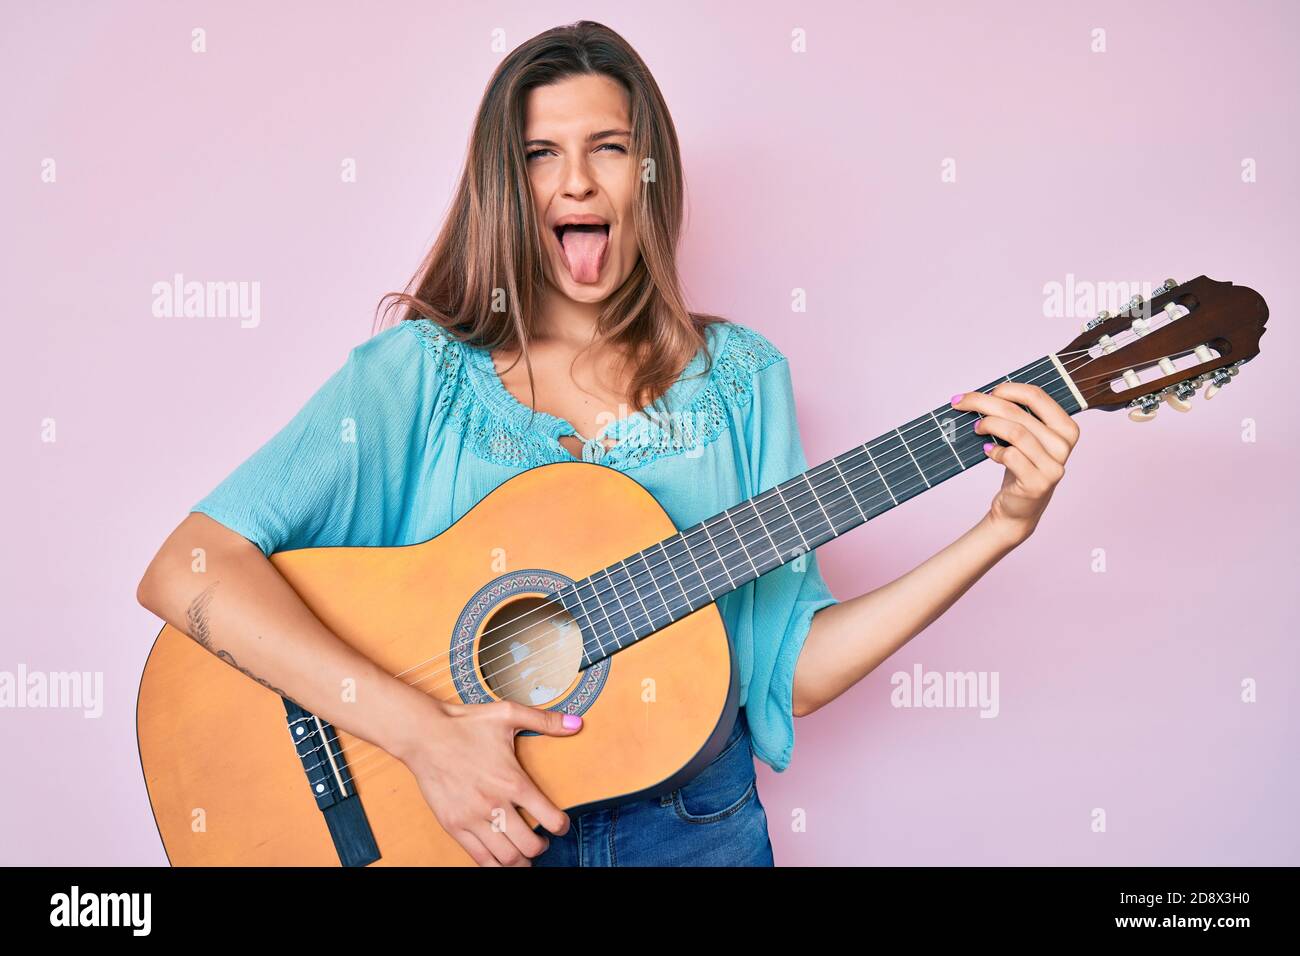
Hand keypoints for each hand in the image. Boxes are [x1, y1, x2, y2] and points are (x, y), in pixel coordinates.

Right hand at [395, 698, 582, 865]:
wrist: (424, 734)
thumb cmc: (466, 724)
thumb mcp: (508, 714)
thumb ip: (545, 720)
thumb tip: (577, 724)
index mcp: (513, 781)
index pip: (550, 818)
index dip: (562, 826)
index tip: (561, 825)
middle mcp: (495, 804)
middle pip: (529, 846)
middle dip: (541, 848)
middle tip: (541, 842)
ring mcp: (472, 818)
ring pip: (505, 858)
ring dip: (520, 861)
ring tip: (523, 855)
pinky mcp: (453, 825)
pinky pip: (478, 857)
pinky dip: (493, 864)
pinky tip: (500, 857)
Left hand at [950, 382, 1080, 545]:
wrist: (1018, 509)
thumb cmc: (1020, 467)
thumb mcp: (1026, 439)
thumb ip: (1017, 416)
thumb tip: (983, 393)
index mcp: (1066, 428)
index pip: (1037, 396)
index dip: (1008, 389)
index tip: (987, 390)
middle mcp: (1064, 446)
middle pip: (1019, 412)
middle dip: (984, 403)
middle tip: (961, 402)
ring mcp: (1053, 466)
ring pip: (1016, 432)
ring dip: (988, 424)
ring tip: (975, 427)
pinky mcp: (1037, 483)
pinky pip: (1011, 456)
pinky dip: (994, 450)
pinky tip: (987, 450)